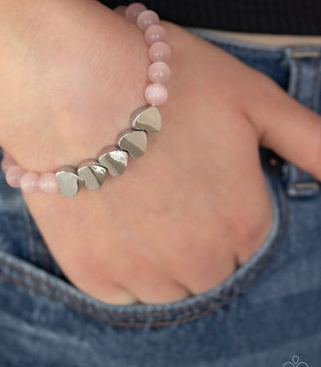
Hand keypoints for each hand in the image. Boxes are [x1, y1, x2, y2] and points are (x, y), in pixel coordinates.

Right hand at [19, 19, 320, 304]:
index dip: (223, 201)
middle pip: (210, 266)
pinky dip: (117, 257)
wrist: (69, 80)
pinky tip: (107, 209)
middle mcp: (200, 262)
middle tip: (162, 176)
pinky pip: (119, 287)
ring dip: (157, 251)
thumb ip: (313, 143)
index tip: (195, 168)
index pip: (249, 239)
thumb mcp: (255, 98)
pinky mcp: (92, 273)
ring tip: (132, 191)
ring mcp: (142, 273)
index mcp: (245, 223)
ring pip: (166, 284)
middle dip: (195, 231)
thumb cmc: (166, 79)